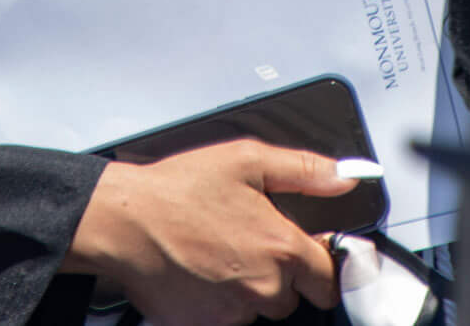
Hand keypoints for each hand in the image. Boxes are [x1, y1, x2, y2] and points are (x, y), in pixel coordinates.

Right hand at [64, 141, 353, 324]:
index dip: (319, 264)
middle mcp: (263, 288)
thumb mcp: (246, 160)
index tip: (306, 254)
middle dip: (277, 276)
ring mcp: (233, 313)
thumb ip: (305, 170)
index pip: (329, 279)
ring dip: (246, 290)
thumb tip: (346, 177)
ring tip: (216, 254)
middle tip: (245, 243)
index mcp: (282, 248)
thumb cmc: (178, 190)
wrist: (123, 222)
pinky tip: (199, 273)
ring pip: (256, 309)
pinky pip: (224, 320)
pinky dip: (216, 303)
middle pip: (291, 297)